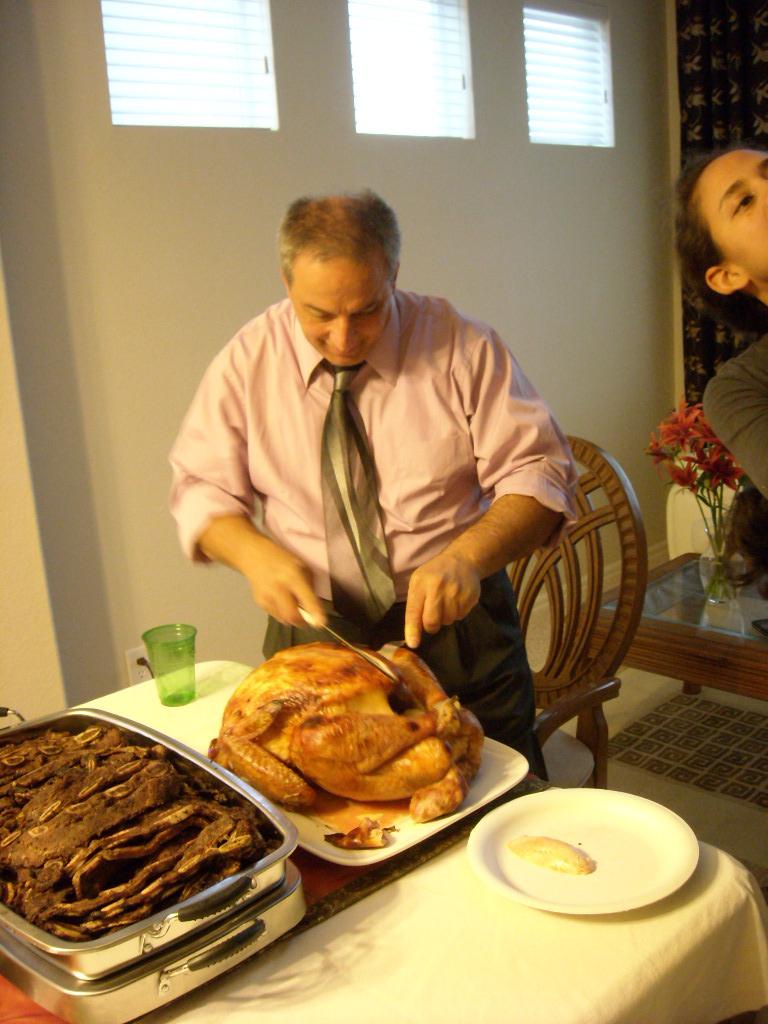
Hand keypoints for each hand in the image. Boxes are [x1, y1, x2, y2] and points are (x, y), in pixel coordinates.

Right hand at [197, 516, 325, 626]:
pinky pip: (275, 615)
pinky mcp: (260, 602)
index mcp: (293, 577)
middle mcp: (279, 588)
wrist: (254, 556)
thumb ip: (309, 587)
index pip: (306, 599)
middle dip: (302, 622)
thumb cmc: (283, 560)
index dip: (315, 613)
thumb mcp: (302, 567)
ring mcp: (267, 596)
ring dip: (292, 618)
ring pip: (283, 619)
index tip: (321, 624)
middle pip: (292, 616)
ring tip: (293, 605)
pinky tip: (280, 600)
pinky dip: (282, 613)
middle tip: (308, 620)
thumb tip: (314, 608)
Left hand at [404, 552, 481, 648]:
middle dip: (431, 625)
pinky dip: (457, 612)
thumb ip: (415, 604)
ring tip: (446, 601)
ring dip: (445, 617)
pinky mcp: (470, 598)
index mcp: (422, 584)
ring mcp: (456, 593)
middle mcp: (438, 588)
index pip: (414, 611)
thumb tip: (413, 632)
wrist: (462, 560)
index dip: (413, 630)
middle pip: (432, 622)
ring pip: (447, 621)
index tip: (413, 644)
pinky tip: (456, 599)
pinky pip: (460, 617)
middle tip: (432, 617)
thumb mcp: (418, 581)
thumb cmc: (434, 573)